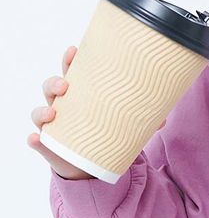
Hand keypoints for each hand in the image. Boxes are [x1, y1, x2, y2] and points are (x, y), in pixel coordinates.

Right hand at [28, 45, 167, 179]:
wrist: (91, 167)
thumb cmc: (105, 134)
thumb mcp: (125, 125)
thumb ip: (143, 120)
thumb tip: (164, 118)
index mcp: (81, 95)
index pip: (72, 73)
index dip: (70, 61)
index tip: (73, 50)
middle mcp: (63, 107)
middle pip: (52, 88)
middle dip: (55, 83)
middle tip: (66, 84)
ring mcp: (54, 127)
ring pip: (40, 113)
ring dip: (42, 110)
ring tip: (52, 112)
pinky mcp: (50, 147)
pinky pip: (38, 143)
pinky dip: (35, 141)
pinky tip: (35, 139)